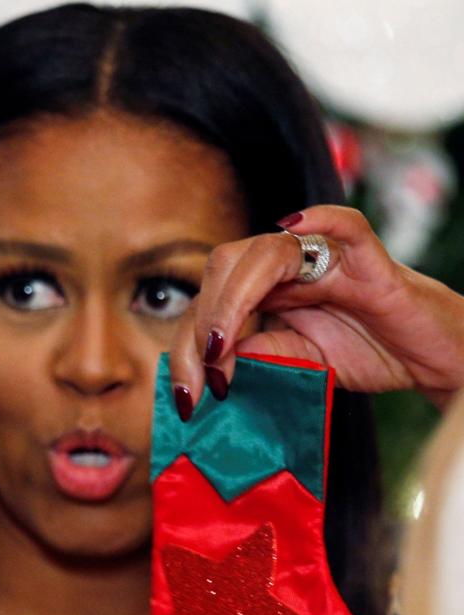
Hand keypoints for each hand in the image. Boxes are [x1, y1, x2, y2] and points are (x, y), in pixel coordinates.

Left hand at [169, 205, 463, 415]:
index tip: (186, 397)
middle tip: (202, 378)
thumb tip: (213, 361)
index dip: (188, 346)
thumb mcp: (299, 365)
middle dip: (201, 325)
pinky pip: (346, 226)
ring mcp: (328, 260)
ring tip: (222, 344)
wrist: (428, 358)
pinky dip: (322, 217)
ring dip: (234, 297)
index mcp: (265, 289)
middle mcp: (289, 268)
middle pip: (225, 268)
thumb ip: (260, 356)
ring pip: (267, 250)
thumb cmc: (366, 352)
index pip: (209, 300)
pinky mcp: (371, 263)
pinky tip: (295, 224)